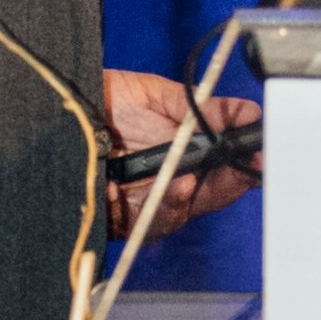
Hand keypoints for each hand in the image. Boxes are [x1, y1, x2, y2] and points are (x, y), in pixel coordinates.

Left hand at [102, 67, 262, 229]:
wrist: (60, 115)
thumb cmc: (104, 104)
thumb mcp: (159, 97)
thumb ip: (203, 108)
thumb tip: (250, 112)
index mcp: (186, 156)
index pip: (226, 168)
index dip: (246, 163)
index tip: (260, 152)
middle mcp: (172, 184)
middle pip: (214, 193)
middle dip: (230, 180)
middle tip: (243, 164)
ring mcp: (150, 203)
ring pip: (185, 210)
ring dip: (191, 194)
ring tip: (191, 178)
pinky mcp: (126, 220)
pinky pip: (153, 221)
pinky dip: (163, 205)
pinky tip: (169, 187)